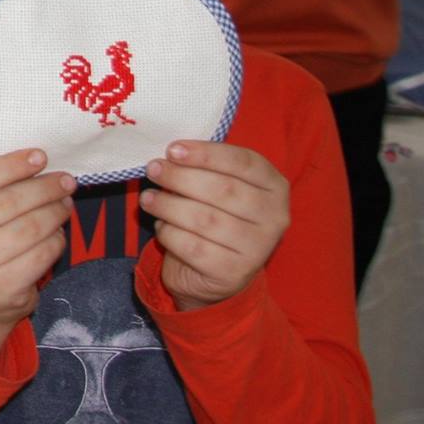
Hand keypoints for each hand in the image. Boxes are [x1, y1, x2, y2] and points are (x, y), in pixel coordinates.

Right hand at [0, 149, 73, 365]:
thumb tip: (38, 160)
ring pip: (29, 228)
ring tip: (65, 203)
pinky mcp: (1, 288)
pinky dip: (56, 239)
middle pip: (7, 203)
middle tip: (65, 180)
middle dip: (43, 188)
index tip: (40, 156)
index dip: (11, 166)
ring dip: (54, 212)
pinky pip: (41, 254)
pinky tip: (57, 232)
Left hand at [143, 141, 289, 311]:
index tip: (173, 150)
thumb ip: (204, 168)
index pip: (244, 162)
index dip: (206, 154)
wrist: (214, 270)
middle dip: (181, 177)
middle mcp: (274, 218)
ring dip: (168, 205)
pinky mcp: (233, 273)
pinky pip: (192, 246)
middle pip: (224, 190)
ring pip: (205, 219)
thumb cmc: (215, 214)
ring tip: (148, 198)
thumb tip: (171, 154)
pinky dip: (169, 233)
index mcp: (275, 187)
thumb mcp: (218, 185)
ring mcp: (257, 248)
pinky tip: (161, 226)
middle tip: (153, 170)